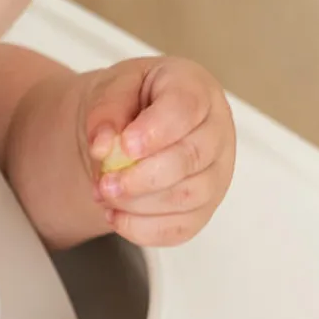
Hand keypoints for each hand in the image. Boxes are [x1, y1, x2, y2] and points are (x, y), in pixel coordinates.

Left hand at [81, 57, 236, 246]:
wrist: (137, 129)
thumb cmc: (134, 103)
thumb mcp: (115, 89)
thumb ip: (106, 111)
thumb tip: (101, 146)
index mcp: (198, 91)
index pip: (186, 109)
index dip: (155, 131)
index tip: (124, 146)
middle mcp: (217, 134)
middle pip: (190, 160)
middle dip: (141, 177)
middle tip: (105, 183)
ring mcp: (216, 176)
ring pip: (185, 198)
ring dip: (138, 205)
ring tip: (104, 196)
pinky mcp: (203, 211)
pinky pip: (179, 229)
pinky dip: (142, 229)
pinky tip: (116, 217)